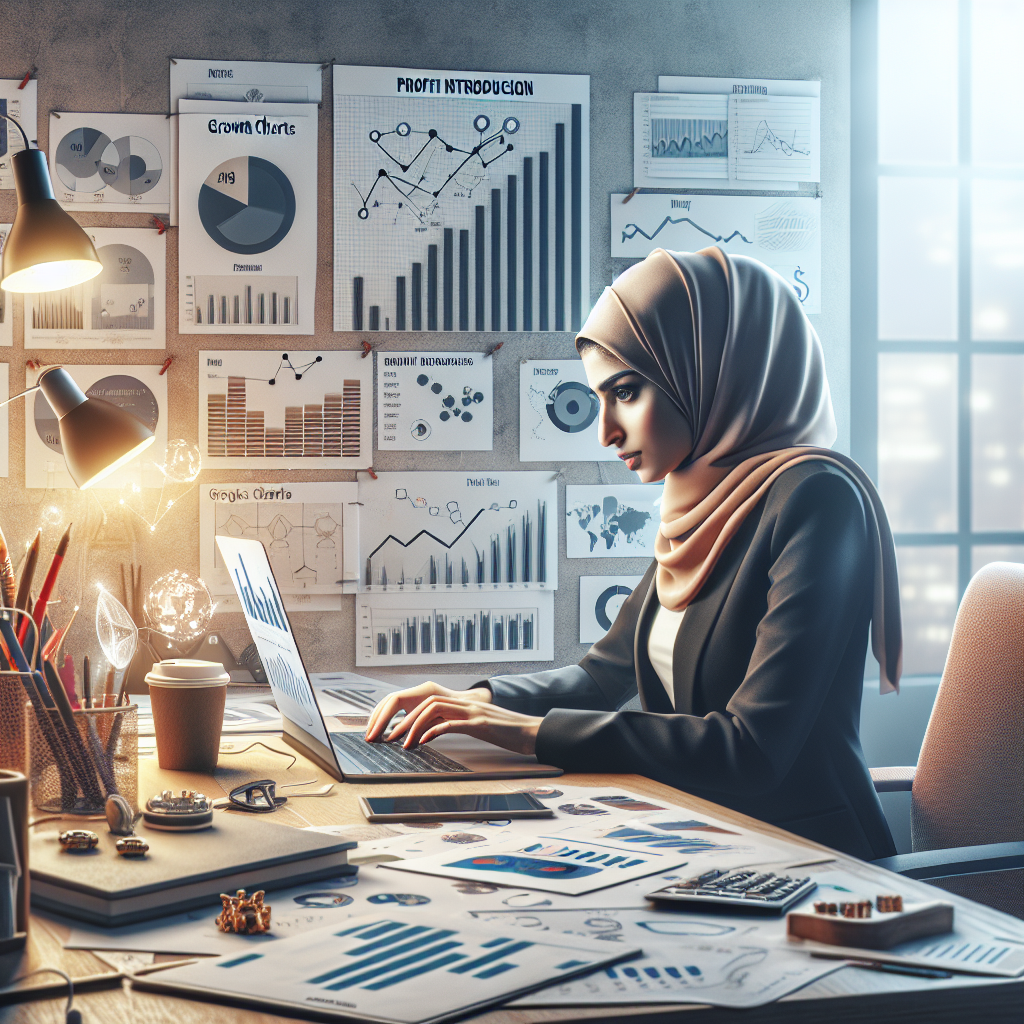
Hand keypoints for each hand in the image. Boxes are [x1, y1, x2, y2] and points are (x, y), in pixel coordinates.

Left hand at [364, 682, 541, 756]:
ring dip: (414, 726)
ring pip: (434, 709)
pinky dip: (434, 731)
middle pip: (425, 702)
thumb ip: (455, 723)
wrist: (531, 731)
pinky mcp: (480, 724)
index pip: (426, 701)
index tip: (390, 729)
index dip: (406, 713)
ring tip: (403, 743)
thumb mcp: (476, 726)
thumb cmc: (505, 732)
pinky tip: (424, 742)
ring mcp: (472, 711)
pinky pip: (451, 723)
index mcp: (461, 703)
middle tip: (387, 737)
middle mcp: (465, 702)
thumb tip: (430, 732)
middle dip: (403, 719)